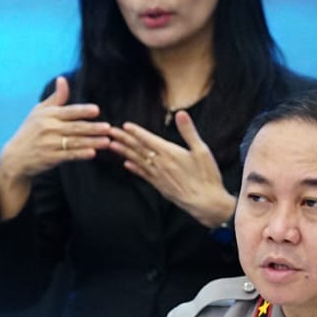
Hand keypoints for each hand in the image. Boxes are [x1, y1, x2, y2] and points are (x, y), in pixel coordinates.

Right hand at [0, 76, 111, 219]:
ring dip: (91, 142)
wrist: (16, 157)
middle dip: (92, 128)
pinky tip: (92, 153)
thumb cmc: (30, 131)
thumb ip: (55, 97)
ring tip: (106, 142)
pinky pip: (68, 155)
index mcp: (47, 115)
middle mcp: (48, 128)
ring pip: (74, 142)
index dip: (82, 111)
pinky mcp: (50, 158)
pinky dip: (80, 154)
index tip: (96, 110)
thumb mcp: (39, 112)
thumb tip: (63, 79)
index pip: (68, 111)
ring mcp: (49, 144)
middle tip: (108, 128)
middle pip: (74, 128)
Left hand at [108, 110, 234, 227]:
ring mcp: (158, 175)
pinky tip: (127, 164)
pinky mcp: (159, 186)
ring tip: (112, 145)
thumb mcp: (201, 150)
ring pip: (137, 160)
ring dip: (124, 152)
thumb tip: (181, 113)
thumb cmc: (206, 176)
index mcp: (170, 152)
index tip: (124, 126)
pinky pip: (143, 174)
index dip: (136, 132)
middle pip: (138, 148)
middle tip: (110, 132)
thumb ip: (189, 131)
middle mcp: (160, 163)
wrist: (205, 202)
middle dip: (123, 139)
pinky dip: (134, 168)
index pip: (148, 139)